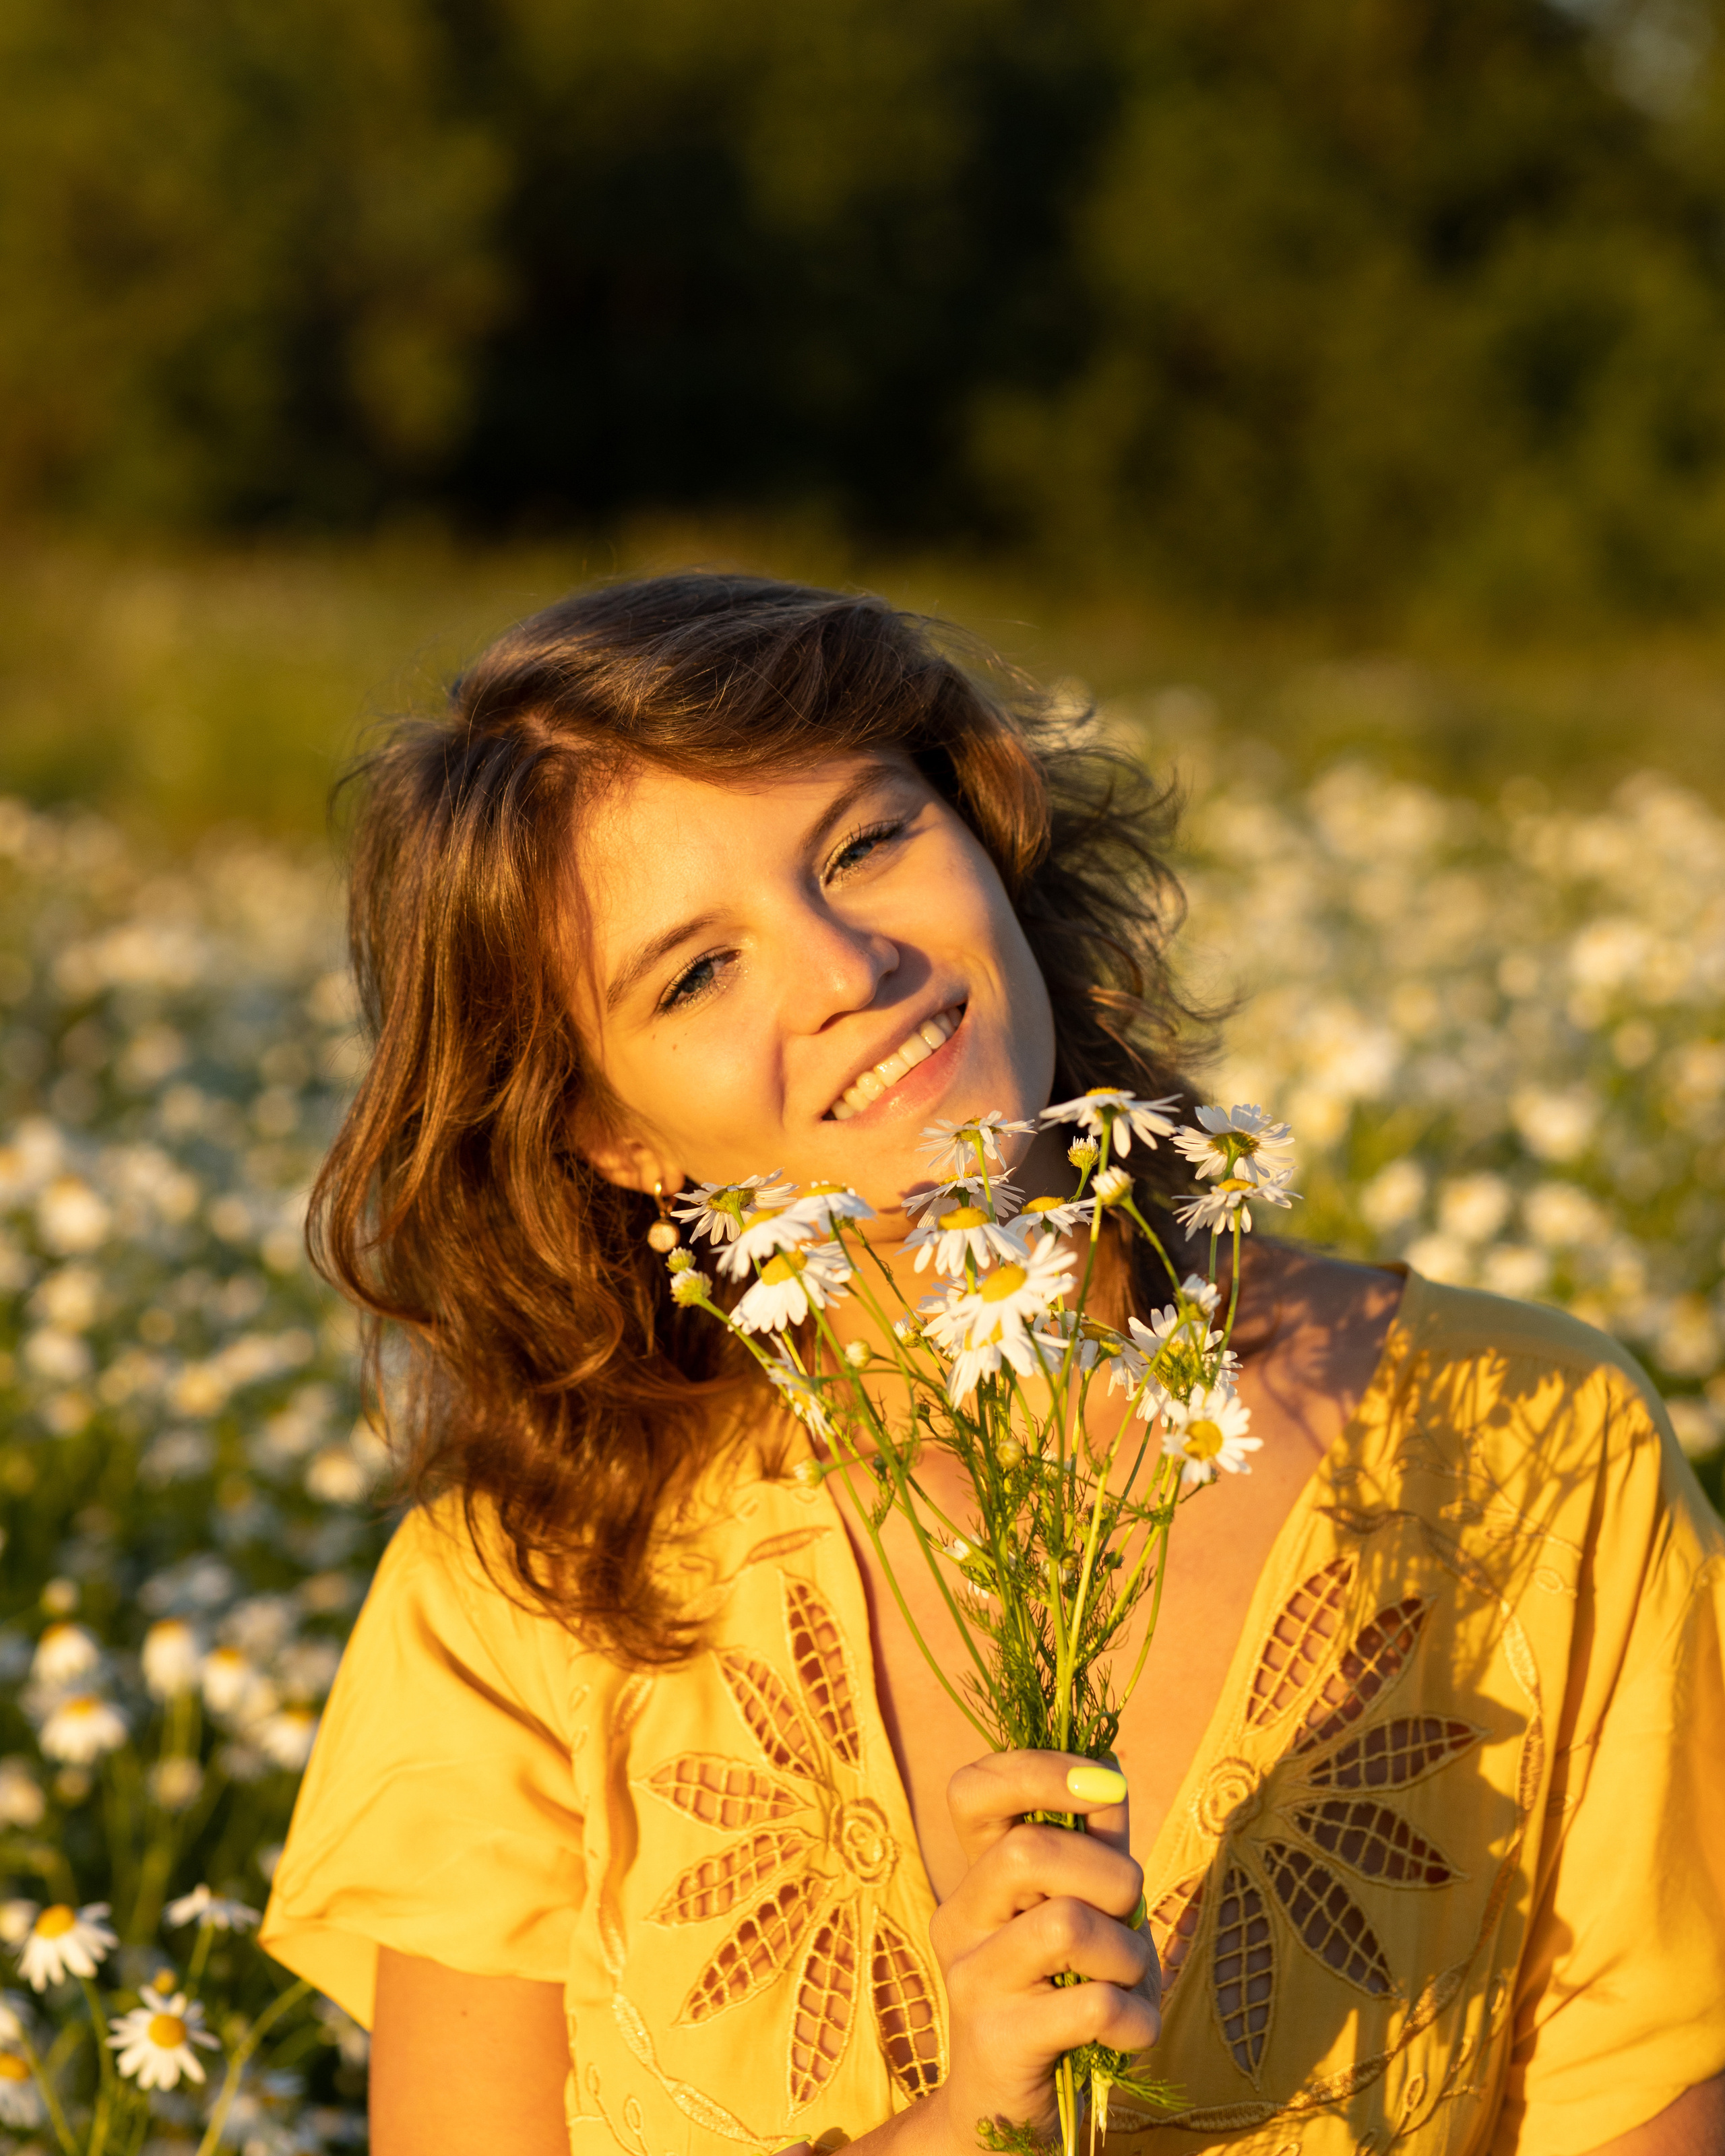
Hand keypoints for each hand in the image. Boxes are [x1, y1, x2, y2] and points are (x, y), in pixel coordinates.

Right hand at [923, 1751, 1160, 2152]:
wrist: (1011, 2114)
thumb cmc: (1062, 1996)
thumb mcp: (1084, 1909)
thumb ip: (1094, 1844)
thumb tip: (1107, 1764)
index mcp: (975, 1873)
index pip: (971, 1788)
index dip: (1038, 1768)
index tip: (1101, 1787)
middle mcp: (959, 1916)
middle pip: (1028, 1849)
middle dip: (1111, 1873)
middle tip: (1128, 1912)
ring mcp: (970, 1979)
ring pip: (1065, 1924)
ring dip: (1126, 1951)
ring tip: (1128, 1979)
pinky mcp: (996, 2040)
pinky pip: (1092, 2003)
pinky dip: (1135, 2016)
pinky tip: (1130, 2031)